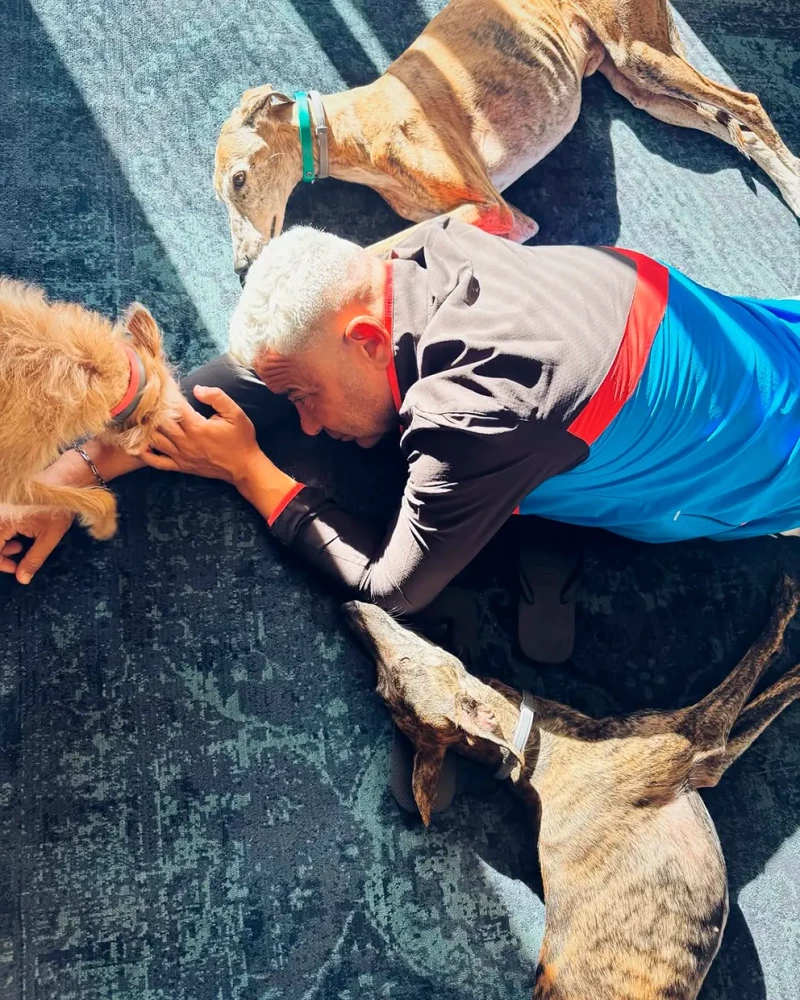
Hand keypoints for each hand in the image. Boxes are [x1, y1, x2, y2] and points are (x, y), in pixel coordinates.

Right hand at [0, 508, 73, 583]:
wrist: (66, 486)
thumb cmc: (59, 509)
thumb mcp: (49, 537)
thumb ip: (34, 559)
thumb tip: (22, 578)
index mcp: (6, 521)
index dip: (1, 563)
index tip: (15, 569)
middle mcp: (1, 514)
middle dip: (2, 555)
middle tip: (19, 557)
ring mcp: (4, 510)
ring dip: (4, 545)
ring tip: (21, 546)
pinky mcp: (9, 509)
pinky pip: (2, 526)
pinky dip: (7, 535)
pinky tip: (21, 536)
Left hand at [141, 385, 263, 484]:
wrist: (244, 467)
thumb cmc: (241, 439)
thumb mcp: (235, 414)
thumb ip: (217, 397)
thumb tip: (197, 388)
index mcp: (197, 427)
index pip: (175, 406)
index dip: (167, 394)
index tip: (162, 384)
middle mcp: (185, 442)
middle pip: (160, 422)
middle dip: (153, 409)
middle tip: (146, 398)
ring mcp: (181, 456)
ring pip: (155, 440)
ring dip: (146, 428)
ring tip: (139, 416)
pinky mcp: (181, 466)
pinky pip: (157, 462)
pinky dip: (146, 454)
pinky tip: (140, 444)